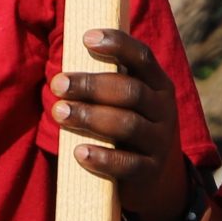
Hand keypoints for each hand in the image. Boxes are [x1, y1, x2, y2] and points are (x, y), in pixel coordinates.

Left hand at [51, 28, 188, 220]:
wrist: (158, 182)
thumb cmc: (128, 130)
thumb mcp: (129, 103)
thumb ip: (108, 83)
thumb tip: (62, 62)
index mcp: (158, 85)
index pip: (142, 57)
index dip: (117, 45)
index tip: (86, 38)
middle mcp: (163, 110)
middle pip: (130, 91)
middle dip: (91, 85)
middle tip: (58, 84)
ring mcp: (159, 142)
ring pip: (127, 125)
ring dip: (90, 117)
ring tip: (59, 113)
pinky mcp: (150, 171)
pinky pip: (127, 164)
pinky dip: (102, 157)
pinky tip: (79, 152)